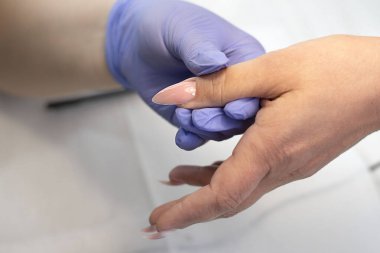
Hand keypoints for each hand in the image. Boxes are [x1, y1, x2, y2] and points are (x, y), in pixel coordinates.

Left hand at [106, 0, 263, 149]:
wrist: (140, 43)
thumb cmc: (168, 26)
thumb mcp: (185, 30)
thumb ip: (199, 48)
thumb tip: (215, 64)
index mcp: (245, 59)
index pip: (254, 85)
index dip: (245, 100)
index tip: (231, 109)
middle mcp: (235, 86)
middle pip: (241, 114)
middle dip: (220, 119)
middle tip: (199, 116)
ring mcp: (216, 104)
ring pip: (221, 128)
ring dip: (203, 128)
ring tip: (183, 116)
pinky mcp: (196, 117)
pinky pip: (198, 135)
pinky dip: (190, 138)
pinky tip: (182, 135)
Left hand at [146, 35, 379, 235]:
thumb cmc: (342, 72)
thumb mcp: (272, 69)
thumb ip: (220, 85)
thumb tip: (176, 95)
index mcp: (273, 147)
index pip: (221, 195)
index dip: (185, 211)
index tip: (159, 221)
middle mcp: (284, 166)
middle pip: (228, 201)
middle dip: (189, 210)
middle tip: (161, 215)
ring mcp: (293, 165)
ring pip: (240, 188)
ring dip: (206, 190)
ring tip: (177, 177)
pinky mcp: (297, 157)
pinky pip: (255, 175)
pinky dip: (228, 174)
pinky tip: (215, 161)